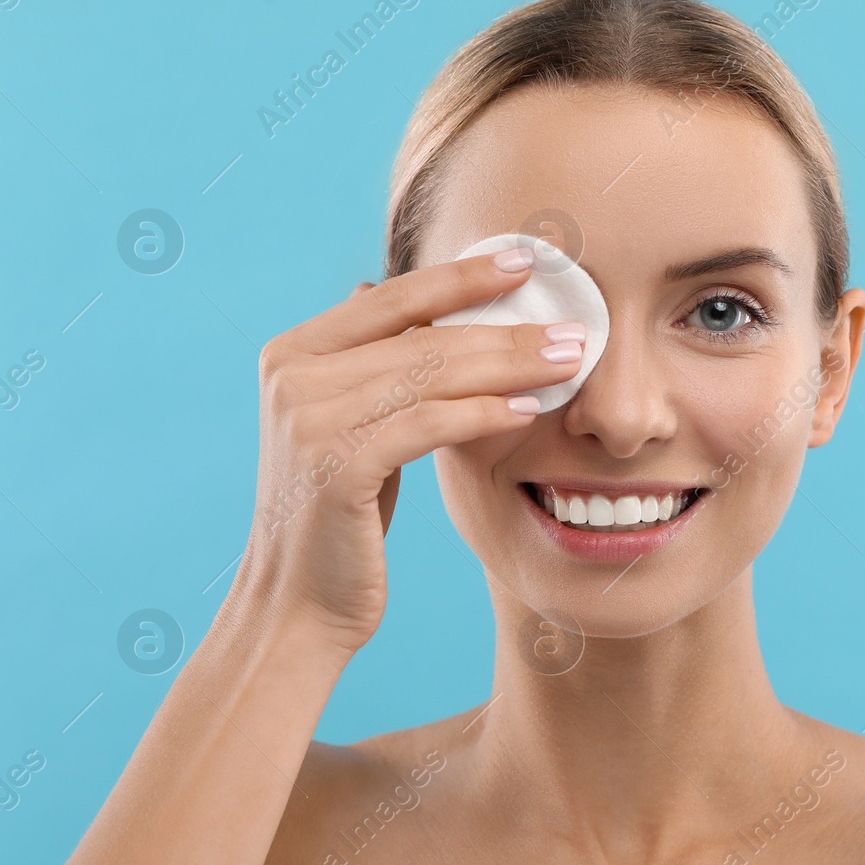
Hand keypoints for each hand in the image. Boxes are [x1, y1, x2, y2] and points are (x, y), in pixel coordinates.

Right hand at [231, 248, 587, 651]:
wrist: (298, 603)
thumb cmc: (338, 516)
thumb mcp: (351, 427)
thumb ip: (366, 363)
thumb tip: (378, 289)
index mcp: (293, 353)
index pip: (393, 297)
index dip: (460, 276)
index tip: (523, 262)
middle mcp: (293, 376)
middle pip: (422, 335)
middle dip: (505, 328)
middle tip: (571, 328)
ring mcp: (308, 420)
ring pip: (431, 375)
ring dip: (509, 366)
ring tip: (567, 362)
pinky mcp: (334, 466)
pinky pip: (427, 424)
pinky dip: (482, 414)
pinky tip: (527, 411)